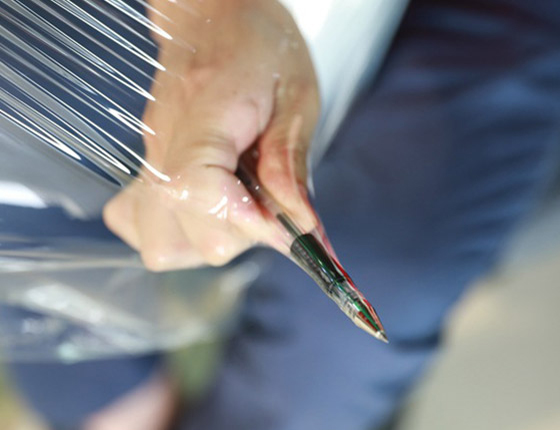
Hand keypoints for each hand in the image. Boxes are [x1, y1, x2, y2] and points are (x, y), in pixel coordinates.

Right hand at [103, 0, 319, 270]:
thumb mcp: (295, 96)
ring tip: (240, 211)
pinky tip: (204, 212)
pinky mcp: (144, 169)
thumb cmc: (258, 47)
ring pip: (159, 244)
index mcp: (204, 114)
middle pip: (186, 233)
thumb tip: (301, 225)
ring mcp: (148, 160)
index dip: (245, 220)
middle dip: (241, 234)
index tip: (283, 225)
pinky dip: (174, 235)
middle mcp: (165, 144)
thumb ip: (291, 164)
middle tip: (269, 207)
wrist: (212, 18)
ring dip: (209, 241)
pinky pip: (136, 224)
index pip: (198, 189)